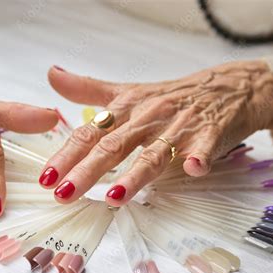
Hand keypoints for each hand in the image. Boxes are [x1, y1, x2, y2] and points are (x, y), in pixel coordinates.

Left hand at [39, 63, 272, 205]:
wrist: (225, 87)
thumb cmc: (171, 95)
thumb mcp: (128, 90)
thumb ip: (88, 89)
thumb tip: (52, 76)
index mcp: (126, 109)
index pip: (90, 133)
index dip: (67, 154)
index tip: (47, 177)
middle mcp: (147, 118)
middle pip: (113, 145)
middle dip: (87, 171)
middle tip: (64, 194)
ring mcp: (178, 127)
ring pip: (153, 152)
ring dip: (134, 174)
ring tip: (115, 196)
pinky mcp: (208, 134)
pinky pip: (203, 147)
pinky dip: (198, 158)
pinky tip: (192, 169)